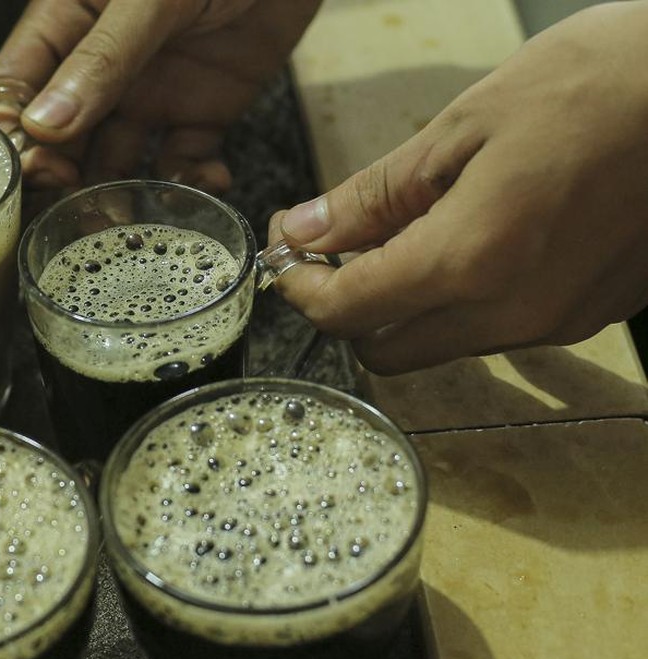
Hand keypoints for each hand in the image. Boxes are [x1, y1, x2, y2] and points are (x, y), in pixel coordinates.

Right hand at [0, 0, 320, 191]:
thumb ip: (101, 58)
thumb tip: (43, 126)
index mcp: (66, 25)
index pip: (15, 88)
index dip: (13, 133)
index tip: (30, 169)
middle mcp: (100, 69)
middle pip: (59, 139)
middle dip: (61, 179)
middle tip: (73, 211)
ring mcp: (149, 92)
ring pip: (116, 160)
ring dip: (117, 196)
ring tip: (128, 223)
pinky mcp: (202, 110)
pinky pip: (184, 160)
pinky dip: (191, 183)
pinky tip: (203, 186)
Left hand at [270, 1, 647, 374]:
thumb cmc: (593, 83)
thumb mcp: (462, 128)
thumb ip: (374, 196)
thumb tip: (306, 232)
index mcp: (470, 262)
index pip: (346, 312)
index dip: (300, 286)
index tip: (289, 249)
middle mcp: (513, 314)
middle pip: (387, 350)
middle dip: (348, 305)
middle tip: (338, 244)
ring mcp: (559, 323)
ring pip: (443, 344)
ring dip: (407, 304)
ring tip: (412, 228)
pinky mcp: (594, 315)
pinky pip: (499, 329)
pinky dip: (464, 299)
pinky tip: (474, 236)